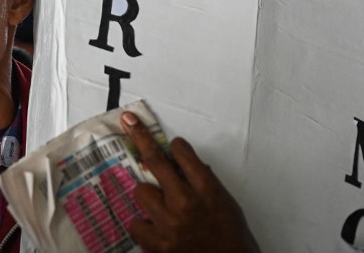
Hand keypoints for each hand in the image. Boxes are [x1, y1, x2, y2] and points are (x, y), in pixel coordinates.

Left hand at [120, 112, 258, 252]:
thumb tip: (189, 168)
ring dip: (147, 194)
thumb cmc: (234, 240)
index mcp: (207, 189)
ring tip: (160, 205)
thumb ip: (206, 183)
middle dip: (141, 137)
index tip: (172, 143)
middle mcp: (185, 201)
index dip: (175, 146)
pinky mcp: (158, 242)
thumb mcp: (227, 204)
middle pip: (155, 161)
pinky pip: (136, 223)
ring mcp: (169, 222)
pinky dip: (143, 224)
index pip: (183, 153)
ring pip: (141, 191)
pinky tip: (154, 227)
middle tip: (129, 123)